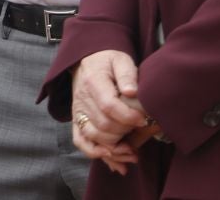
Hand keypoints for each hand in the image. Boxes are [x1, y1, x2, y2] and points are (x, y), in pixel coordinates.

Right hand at [69, 50, 151, 172]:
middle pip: (103, 124)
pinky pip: (80, 141)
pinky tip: (113, 159)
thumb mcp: (120, 59)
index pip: (108, 105)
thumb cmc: (108, 61)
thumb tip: (131, 93)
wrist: (87, 61)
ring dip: (114, 147)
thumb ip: (127, 74)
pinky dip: (95, 153)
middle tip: (140, 131)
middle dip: (125, 132)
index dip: (127, 116)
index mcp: (93, 82)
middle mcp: (82, 99)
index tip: (143, 119)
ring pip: (94, 136)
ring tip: (133, 152)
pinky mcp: (76, 120)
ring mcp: (78, 112)